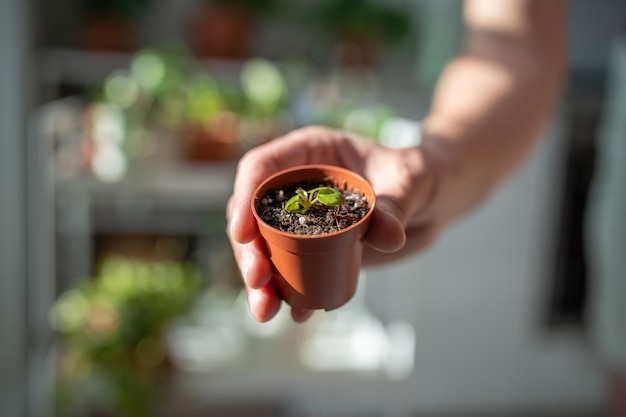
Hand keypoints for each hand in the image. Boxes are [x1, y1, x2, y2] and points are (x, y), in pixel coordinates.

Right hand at [227, 126, 440, 321]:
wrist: (432, 203)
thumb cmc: (418, 175)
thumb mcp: (411, 182)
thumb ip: (397, 205)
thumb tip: (388, 236)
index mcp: (310, 153)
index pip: (261, 167)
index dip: (245, 198)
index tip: (242, 233)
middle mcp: (297, 185)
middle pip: (253, 215)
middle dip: (249, 251)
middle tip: (258, 280)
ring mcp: (303, 219)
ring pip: (265, 248)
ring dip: (261, 282)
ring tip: (266, 311)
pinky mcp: (314, 248)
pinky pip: (291, 269)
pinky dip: (288, 293)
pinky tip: (297, 314)